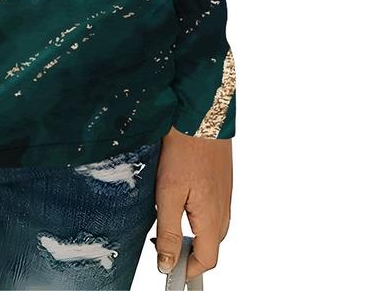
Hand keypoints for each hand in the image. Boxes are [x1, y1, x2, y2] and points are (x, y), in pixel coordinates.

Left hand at [154, 126, 232, 280]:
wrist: (200, 116)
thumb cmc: (184, 151)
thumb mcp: (168, 194)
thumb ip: (168, 231)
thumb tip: (167, 263)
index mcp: (213, 219)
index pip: (207, 260)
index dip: (188, 269)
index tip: (169, 269)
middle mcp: (223, 211)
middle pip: (209, 246)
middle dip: (187, 251)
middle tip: (161, 243)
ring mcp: (224, 196)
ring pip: (210, 227)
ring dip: (191, 232)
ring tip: (166, 220)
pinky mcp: (220, 183)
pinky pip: (211, 209)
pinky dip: (196, 214)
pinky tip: (178, 199)